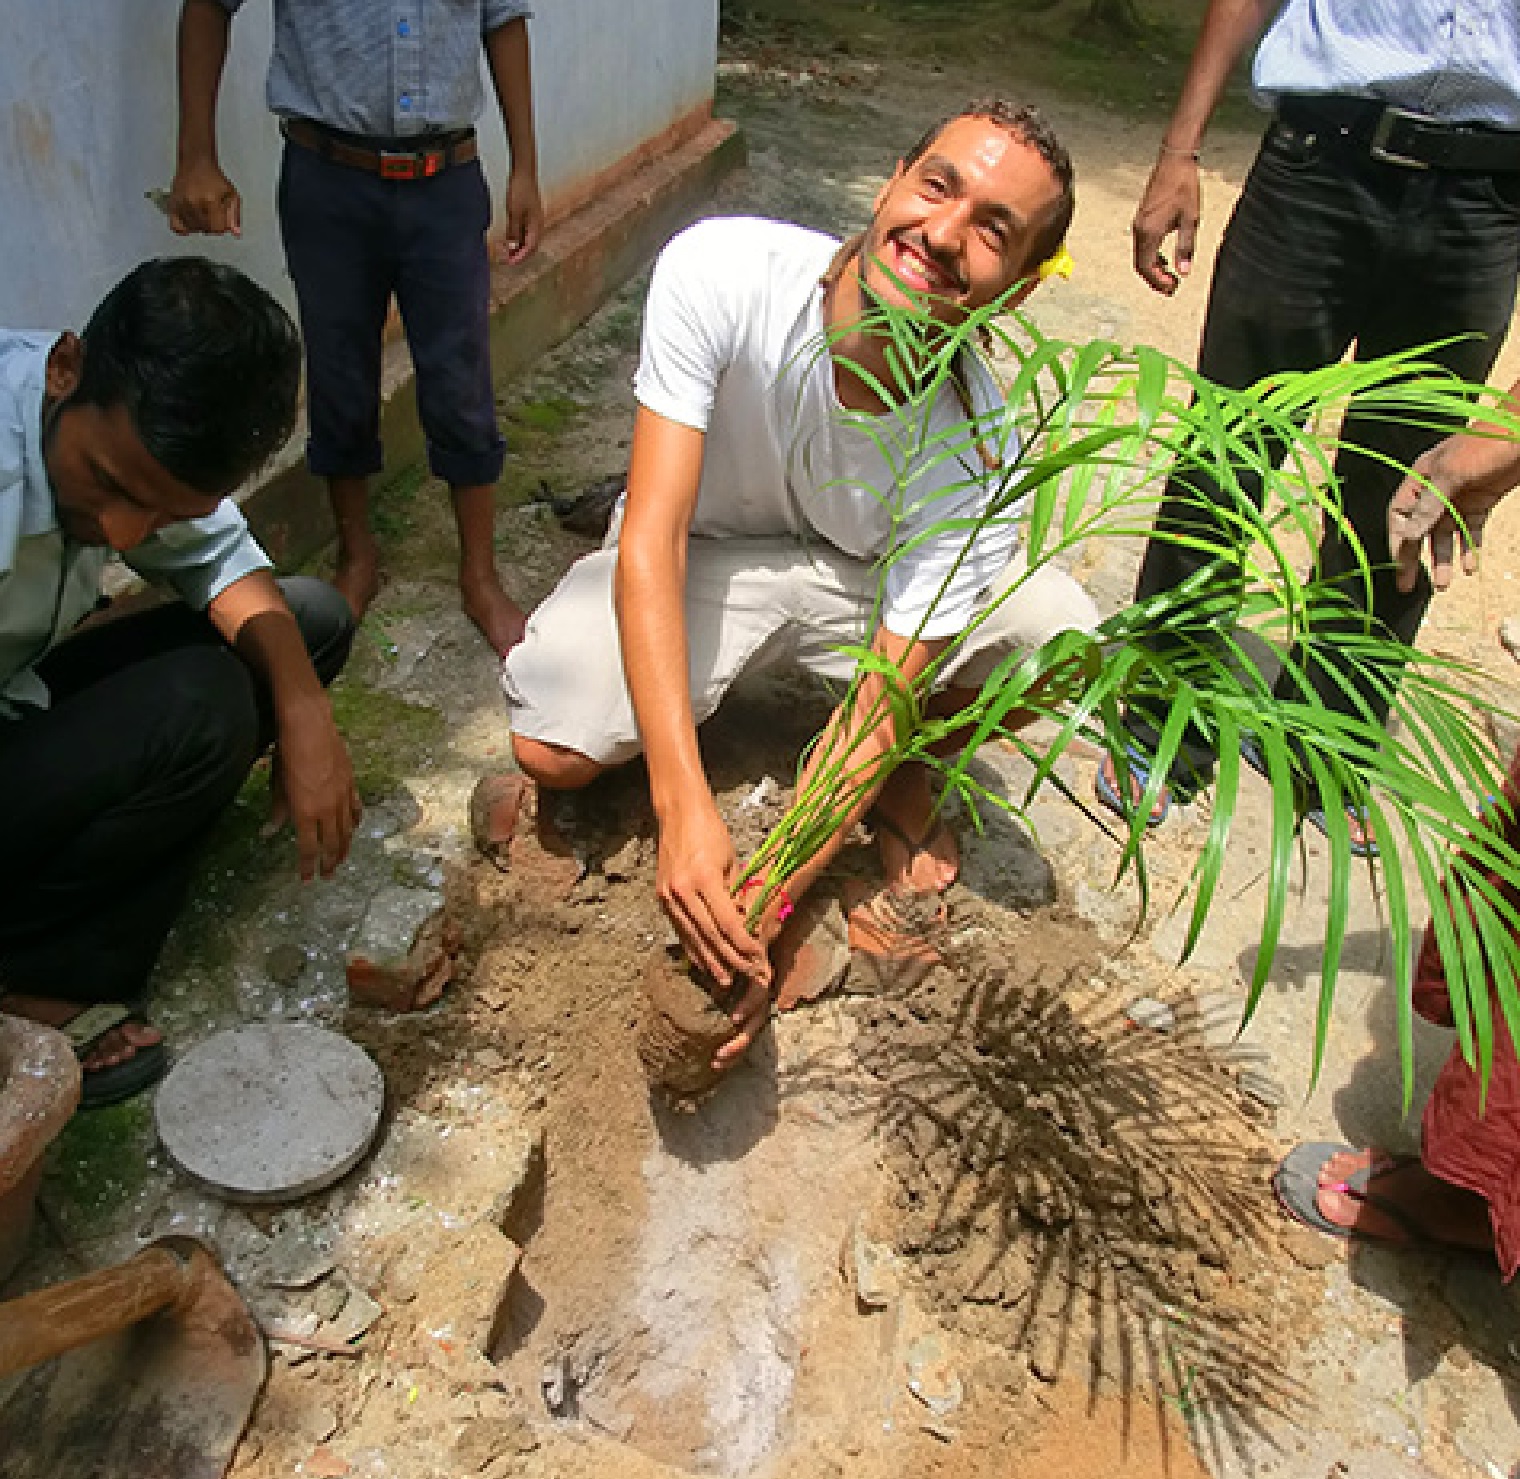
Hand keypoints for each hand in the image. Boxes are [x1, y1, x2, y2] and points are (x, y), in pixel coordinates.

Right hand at [167, 158, 241, 236]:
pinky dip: (185, 228)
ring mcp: (180, 204)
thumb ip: (235, 215)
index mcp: (209, 200)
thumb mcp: (231, 194)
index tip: (222, 220)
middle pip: (205, 230)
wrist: (196, 163)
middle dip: (212, 227)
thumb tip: (236, 234)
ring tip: (202, 214)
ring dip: (200, 227)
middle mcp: (192, 202)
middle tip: (212, 216)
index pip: (217, 229)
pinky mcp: (172, 205)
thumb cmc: (215, 179)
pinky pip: (176, 227)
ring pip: (192, 229)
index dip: (222, 227)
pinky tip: (191, 221)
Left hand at [267, 703, 361, 878]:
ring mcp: (342, 796)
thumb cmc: (288, 754)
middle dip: (329, 862)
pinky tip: (355, 827)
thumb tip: (269, 832)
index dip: (307, 865)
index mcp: (306, 811)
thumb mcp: (277, 786)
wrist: (309, 727)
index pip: (308, 847)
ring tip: (341, 859)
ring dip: (344, 847)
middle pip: (332, 843)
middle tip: (328, 875)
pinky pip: (355, 808)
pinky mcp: (351, 783)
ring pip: (347, 829)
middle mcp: (327, 808)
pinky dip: (355, 821)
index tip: (307, 879)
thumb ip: (277, 812)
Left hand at [500, 170, 542, 264]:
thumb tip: (512, 247)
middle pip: (530, 246)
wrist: (523, 171)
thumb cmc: (520, 190)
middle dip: (519, 254)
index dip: (521, 257)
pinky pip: (523, 231)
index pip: (531, 247)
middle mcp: (536, 225)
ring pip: (526, 239)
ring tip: (505, 252)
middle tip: (506, 260)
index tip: (510, 263)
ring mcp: (532, 219)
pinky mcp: (527, 214)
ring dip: (517, 247)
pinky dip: (516, 238)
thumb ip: (514, 231)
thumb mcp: (514, 212)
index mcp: (536, 225)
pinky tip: (507, 240)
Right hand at [654, 798, 768, 991]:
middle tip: (742, 977)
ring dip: (708, 960)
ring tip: (721, 979)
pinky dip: (691, 946)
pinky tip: (701, 960)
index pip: (728, 922)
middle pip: (708, 934)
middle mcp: (682, 889)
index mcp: (704, 878)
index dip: (743, 944)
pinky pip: (679, 928)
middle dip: (728, 958)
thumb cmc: (711, 832)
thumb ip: (736, 895)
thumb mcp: (731, 861)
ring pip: (691, 936)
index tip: (757, 959)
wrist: (679, 813)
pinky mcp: (661, 895)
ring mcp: (668, 894)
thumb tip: (745, 926)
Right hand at [1131, 153, 1199, 295]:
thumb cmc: (1184, 186)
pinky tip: (1164, 258)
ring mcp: (1138, 224)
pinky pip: (1141, 246)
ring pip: (1140, 257)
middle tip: (1172, 288)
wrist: (1174, 161)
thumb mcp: (1191, 219)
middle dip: (1155, 279)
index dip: (1159, 281)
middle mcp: (1140, 230)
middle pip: (1141, 266)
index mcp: (1150, 232)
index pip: (1147, 267)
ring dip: (1153, 269)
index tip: (1174, 287)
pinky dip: (1151, 257)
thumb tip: (1184, 272)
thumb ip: (1186, 247)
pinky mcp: (1141, 219)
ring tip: (1170, 276)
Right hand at [1389, 430, 1519, 592]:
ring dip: (1444, 559)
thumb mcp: (1452, 474)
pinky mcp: (1481, 503)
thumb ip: (1430, 505)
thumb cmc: (1486, 443)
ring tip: (1444, 583)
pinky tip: (1470, 566)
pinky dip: (1470, 548)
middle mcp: (1436, 490)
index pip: (1400, 515)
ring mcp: (1458, 498)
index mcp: (1421, 478)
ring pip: (1445, 535)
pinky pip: (1470, 531)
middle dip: (1416, 558)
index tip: (1399, 566)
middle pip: (1419, 530)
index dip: (1398, 541)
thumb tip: (1410, 535)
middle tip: (1409, 585)